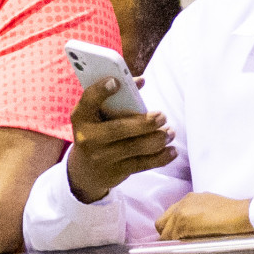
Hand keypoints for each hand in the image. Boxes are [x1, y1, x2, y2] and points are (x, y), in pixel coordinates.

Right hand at [66, 77, 175, 203]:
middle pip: (119, 128)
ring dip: (157, 139)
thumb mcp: (98, 116)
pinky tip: (171, 150)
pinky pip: (142, 164)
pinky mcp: (116, 172)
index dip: (100, 91)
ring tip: (170, 132)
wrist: (85, 171)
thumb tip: (141, 81)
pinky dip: (161, 157)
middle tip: (162, 116)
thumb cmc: (98, 132)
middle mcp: (88, 138)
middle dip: (145, 123)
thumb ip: (117, 99)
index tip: (116, 81)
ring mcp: (101, 157)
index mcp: (82, 118)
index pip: (88, 101)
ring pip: (135, 147)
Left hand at [155, 192, 253, 239]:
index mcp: (190, 198)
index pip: (171, 215)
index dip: (172, 227)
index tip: (176, 237)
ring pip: (165, 232)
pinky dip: (175, 244)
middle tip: (176, 245)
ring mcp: (182, 211)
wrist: (241, 213)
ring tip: (180, 250)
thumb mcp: (213, 208)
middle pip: (161, 222)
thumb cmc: (233, 214)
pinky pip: (171, 237)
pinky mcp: (183, 222)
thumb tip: (192, 229)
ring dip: (172, 241)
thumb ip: (199, 215)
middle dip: (166, 234)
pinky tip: (183, 248)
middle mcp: (183, 202)